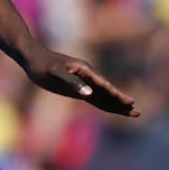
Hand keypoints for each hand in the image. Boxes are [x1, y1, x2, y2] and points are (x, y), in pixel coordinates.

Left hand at [21, 45, 139, 116]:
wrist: (31, 57)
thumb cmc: (41, 64)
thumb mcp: (54, 73)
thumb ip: (72, 82)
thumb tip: (89, 94)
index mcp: (84, 70)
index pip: (103, 85)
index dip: (116, 95)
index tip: (128, 102)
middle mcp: (87, 76)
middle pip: (107, 91)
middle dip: (121, 101)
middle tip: (136, 111)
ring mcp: (83, 82)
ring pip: (103, 96)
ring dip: (116, 104)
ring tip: (132, 112)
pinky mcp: (77, 87)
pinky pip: (94, 97)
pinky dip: (105, 104)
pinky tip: (113, 109)